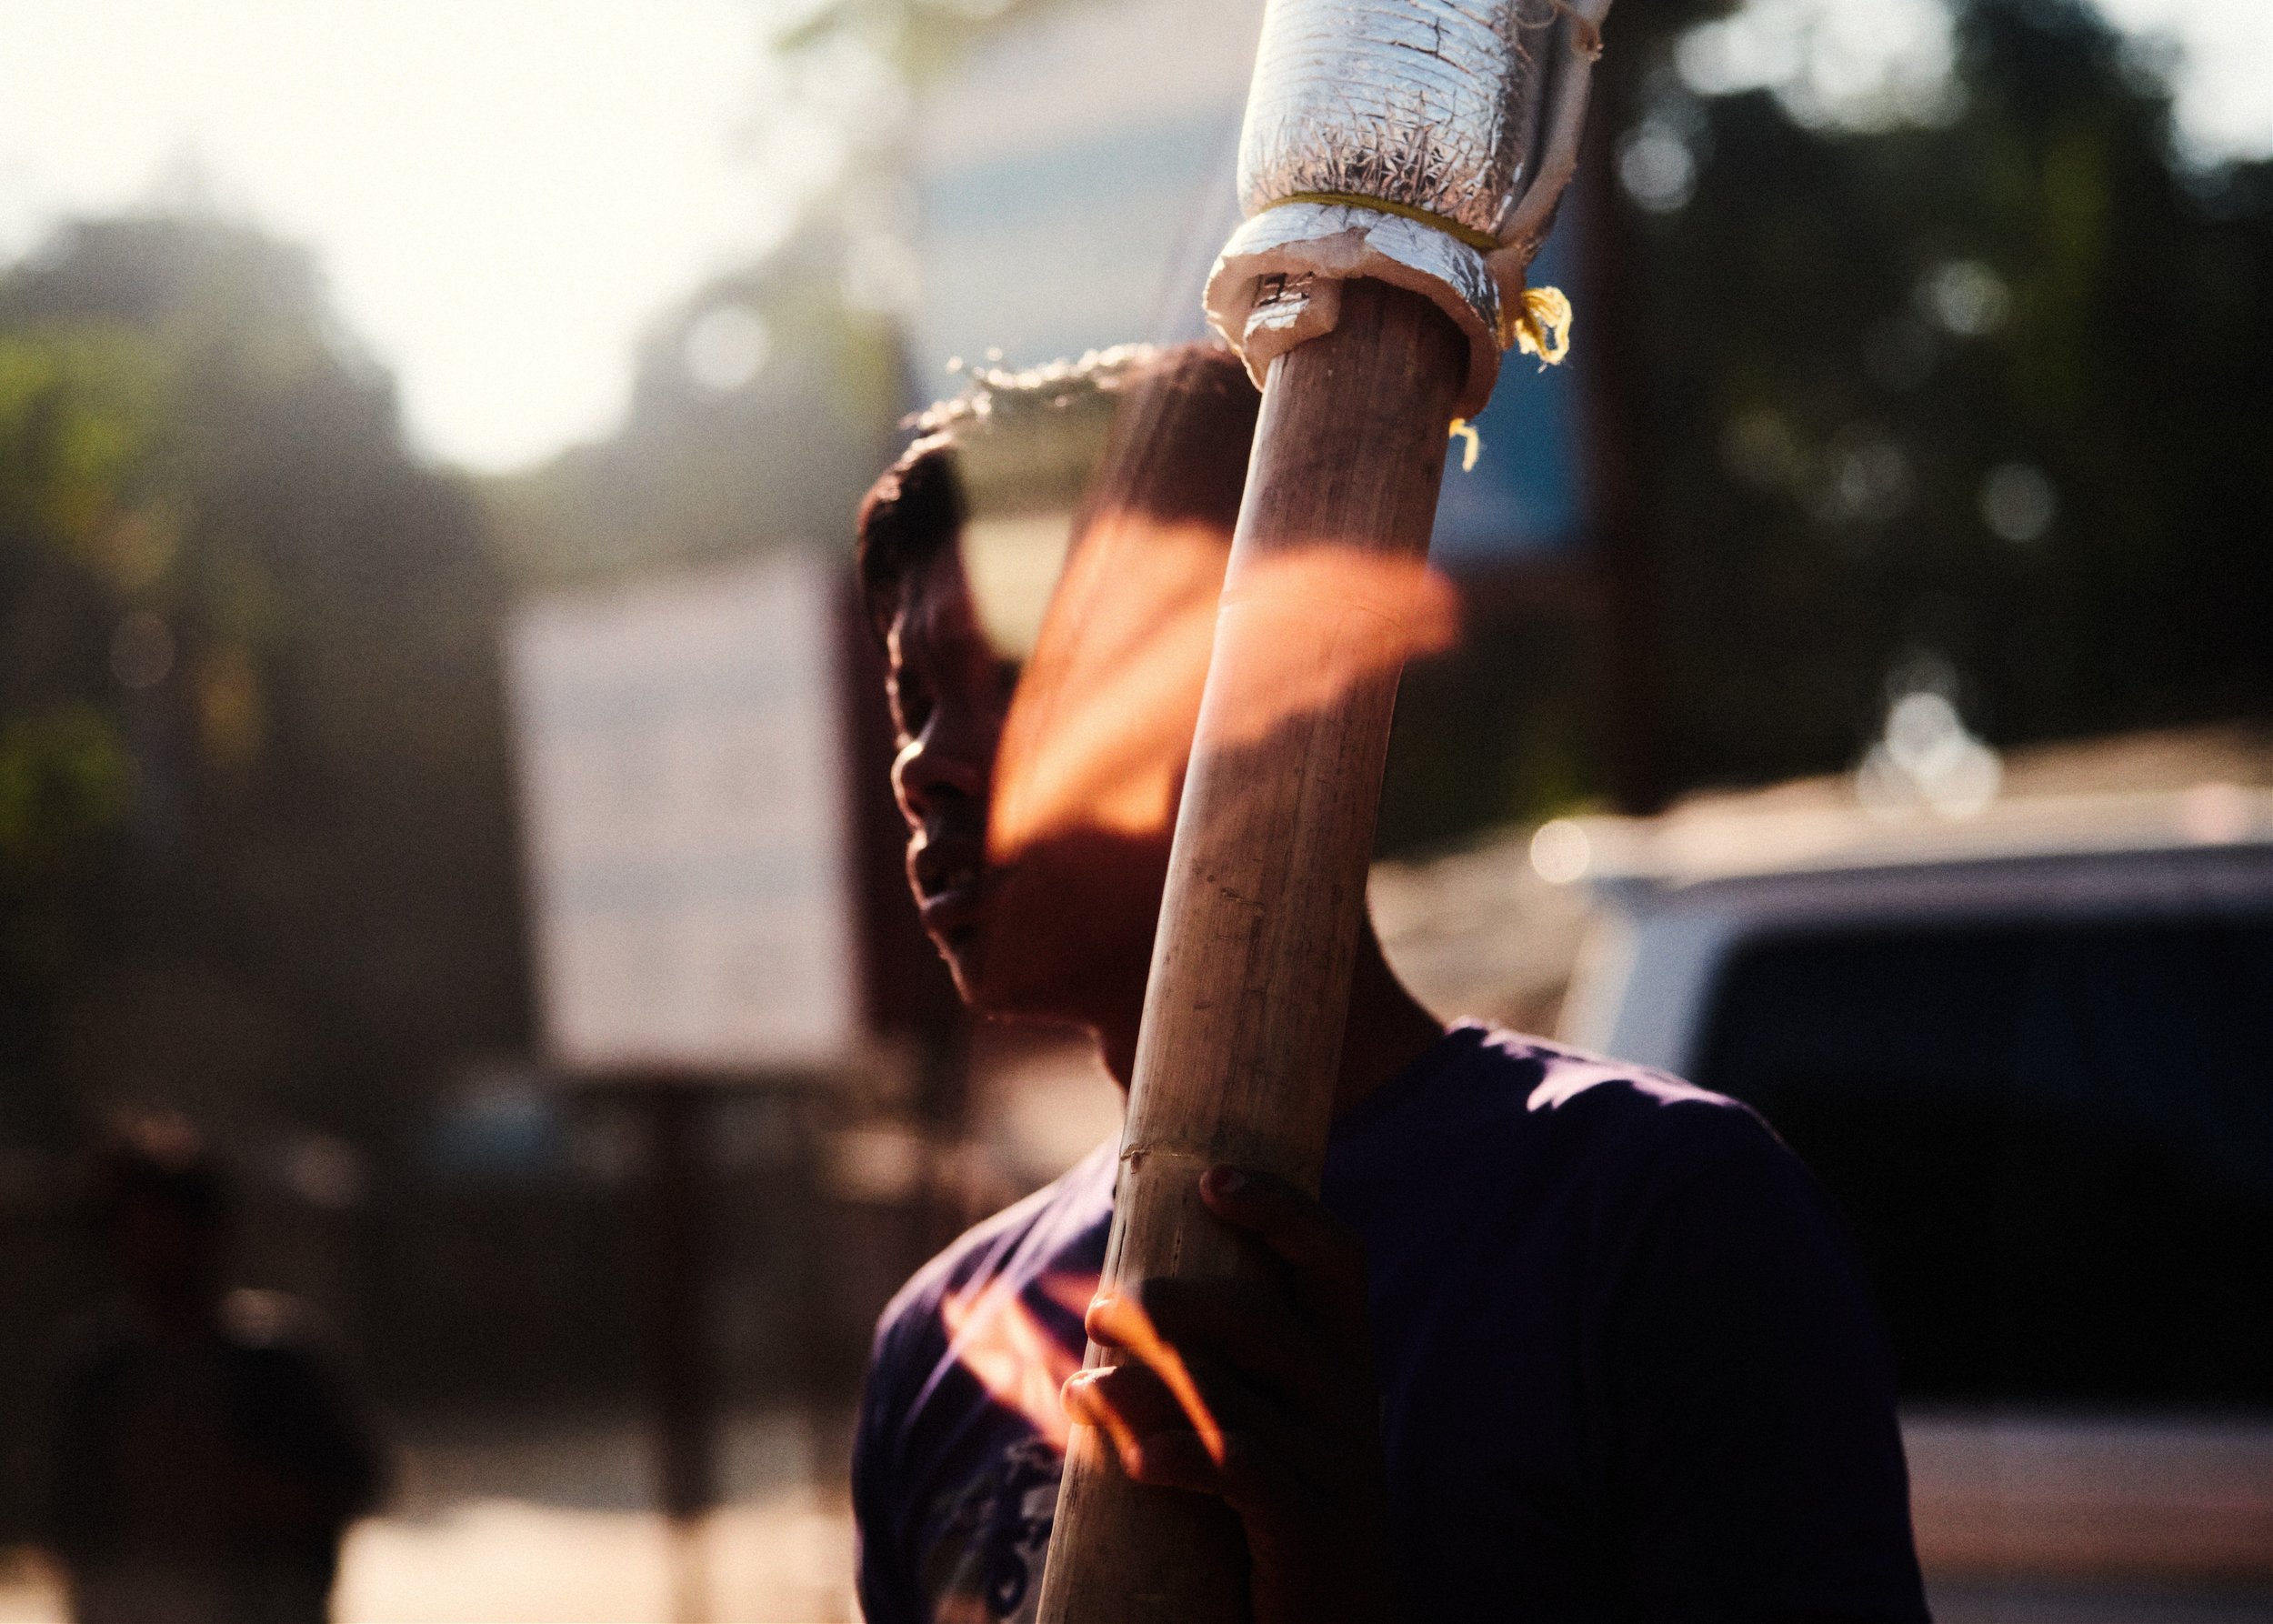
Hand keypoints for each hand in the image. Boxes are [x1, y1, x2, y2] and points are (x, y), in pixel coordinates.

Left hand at [1060, 1165, 1401, 1623]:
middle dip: (1166, 1304)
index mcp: (1345, 1360)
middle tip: (1096, 1311)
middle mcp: (1351, 1400)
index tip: (1209, 1179)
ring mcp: (1336, 1465)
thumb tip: (1103, 1311)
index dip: (1279, 1209)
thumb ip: (1206, 1368)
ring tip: (1081, 1387)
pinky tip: (1133, 1459)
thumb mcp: (1260, 1427)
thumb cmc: (1276, 1510)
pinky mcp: (1312, 1528)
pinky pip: (1241, 1472)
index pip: (1334, 1257)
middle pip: (1256, 1319)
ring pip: (1228, 1396)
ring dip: (1138, 1385)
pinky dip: (1178, 1455)